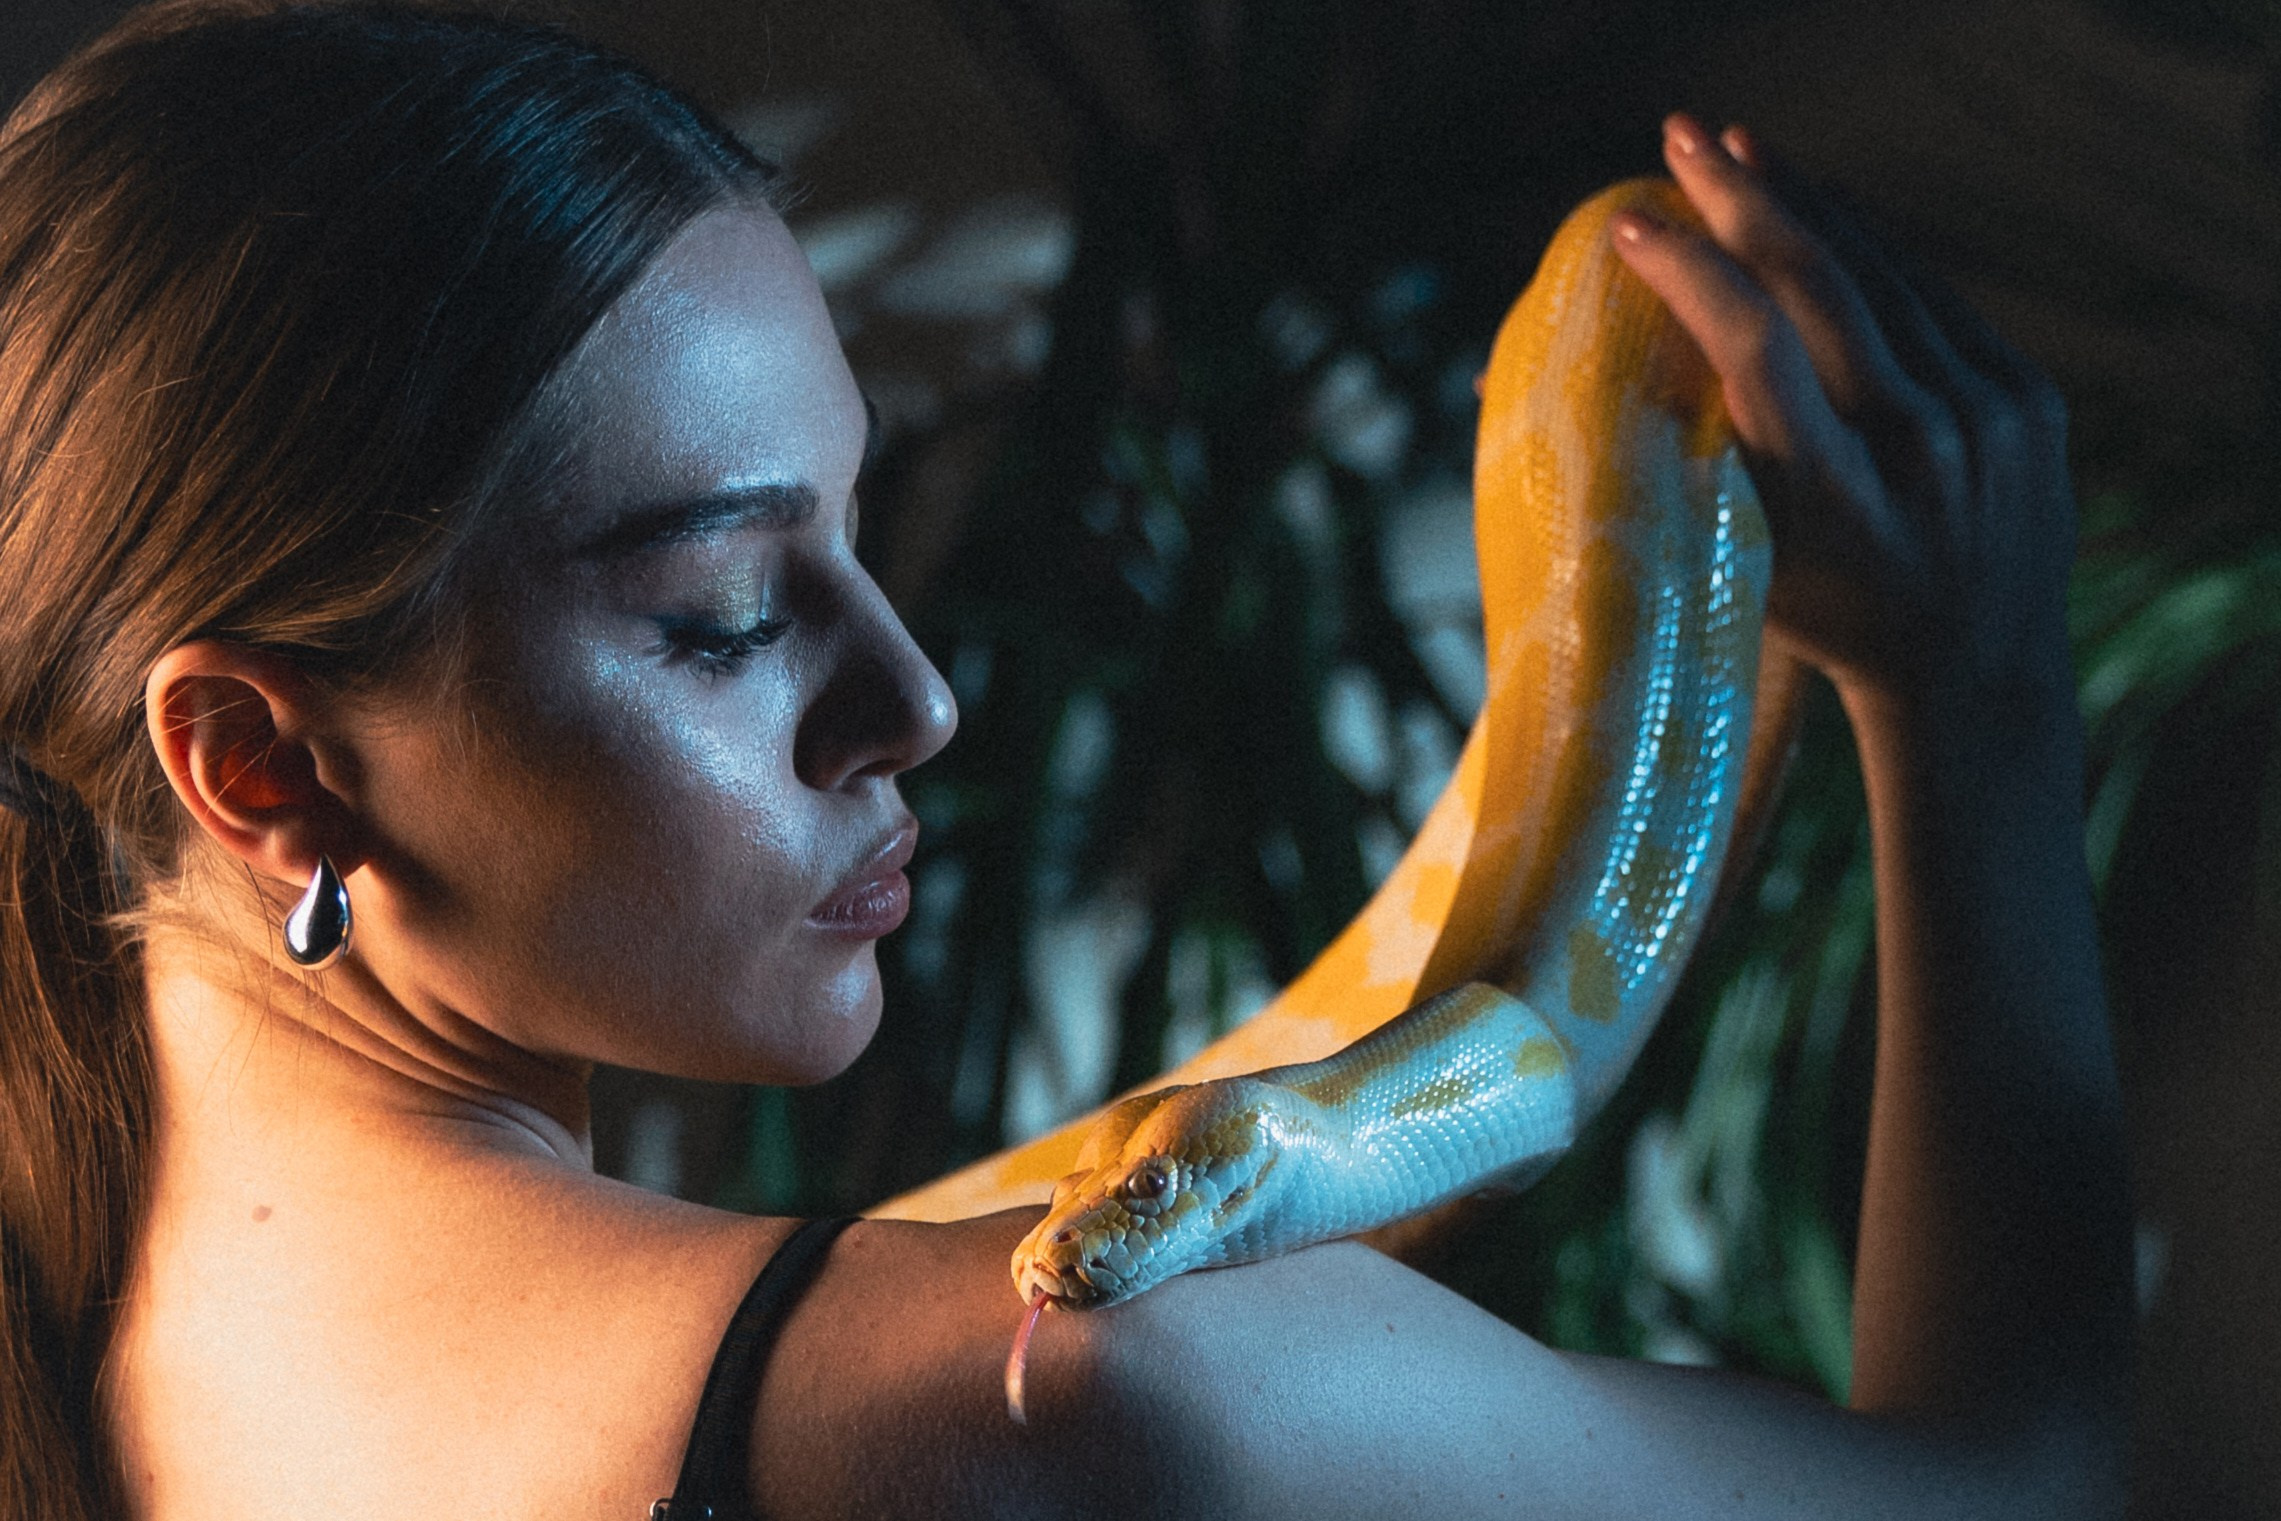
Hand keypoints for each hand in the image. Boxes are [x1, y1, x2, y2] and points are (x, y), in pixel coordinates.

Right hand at [1611, 114, 2076, 715]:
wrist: (1974, 675)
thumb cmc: (1823, 618)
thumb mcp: (1741, 562)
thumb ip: (1689, 466)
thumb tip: (1552, 381)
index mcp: (1834, 494)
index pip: (1756, 345)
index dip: (1690, 272)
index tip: (1630, 227)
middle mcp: (1918, 445)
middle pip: (1821, 282)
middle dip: (1740, 196)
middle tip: (1679, 139)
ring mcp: (1987, 416)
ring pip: (1881, 274)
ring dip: (1803, 200)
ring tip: (1740, 153)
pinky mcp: (2028, 397)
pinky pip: (1933, 297)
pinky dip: (1871, 244)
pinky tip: (1823, 208)